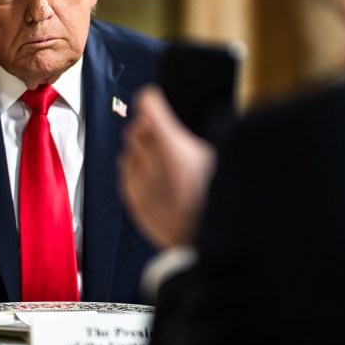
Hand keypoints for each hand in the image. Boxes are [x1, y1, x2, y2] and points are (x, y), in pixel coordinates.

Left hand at [118, 85, 215, 248]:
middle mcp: (151, 162)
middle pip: (137, 129)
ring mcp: (140, 183)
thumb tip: (209, 124)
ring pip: (128, 152)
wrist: (203, 247)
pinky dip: (134, 171)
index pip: (150, 107)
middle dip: (148, 126)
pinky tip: (149, 175)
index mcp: (174, 147)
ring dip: (140, 149)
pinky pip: (124, 175)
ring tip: (159, 156)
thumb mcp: (220, 163)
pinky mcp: (134, 202)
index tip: (154, 98)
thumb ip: (201, 142)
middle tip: (162, 130)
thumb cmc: (218, 206)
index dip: (152, 100)